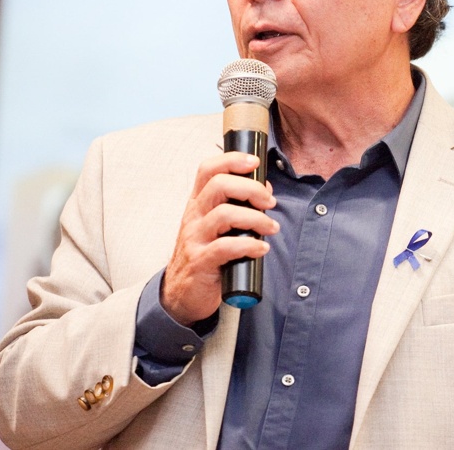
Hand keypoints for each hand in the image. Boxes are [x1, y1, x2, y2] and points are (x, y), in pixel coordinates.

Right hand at [161, 152, 277, 324]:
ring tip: (272, 228)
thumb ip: (237, 206)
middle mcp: (194, 215)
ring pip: (224, 214)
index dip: (232, 160)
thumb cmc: (205, 254)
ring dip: (256, 218)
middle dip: (251, 188)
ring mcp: (195, 238)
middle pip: (219, 185)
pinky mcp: (200, 261)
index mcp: (198, 202)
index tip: (255, 162)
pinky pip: (225, 247)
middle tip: (270, 203)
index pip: (208, 169)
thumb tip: (265, 190)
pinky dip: (249, 245)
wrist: (181, 293)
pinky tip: (261, 249)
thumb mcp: (217, 226)